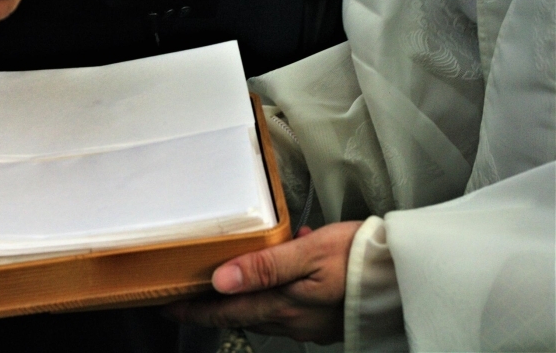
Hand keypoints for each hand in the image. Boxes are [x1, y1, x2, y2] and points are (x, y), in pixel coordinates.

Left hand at [165, 221, 362, 343]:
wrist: (407, 274)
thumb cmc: (361, 258)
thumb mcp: (309, 253)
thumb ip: (265, 267)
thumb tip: (222, 279)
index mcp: (284, 304)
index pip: (226, 310)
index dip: (195, 309)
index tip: (168, 305)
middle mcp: (294, 318)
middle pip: (241, 313)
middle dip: (212, 306)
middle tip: (187, 297)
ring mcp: (310, 321)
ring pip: (264, 310)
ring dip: (242, 298)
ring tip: (225, 281)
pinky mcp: (326, 316)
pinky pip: (289, 305)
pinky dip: (276, 288)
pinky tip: (285, 265)